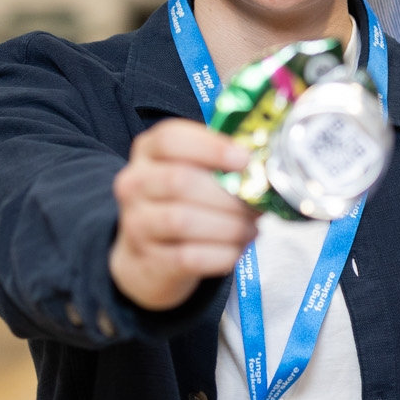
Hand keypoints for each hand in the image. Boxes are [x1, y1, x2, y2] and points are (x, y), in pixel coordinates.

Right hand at [109, 119, 259, 312]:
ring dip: (229, 225)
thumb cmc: (180, 205)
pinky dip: (222, 253)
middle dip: (228, 194)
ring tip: (250, 228)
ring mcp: (136, 224)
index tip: (245, 160)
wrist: (147, 259)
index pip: (170, 139)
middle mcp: (134, 184)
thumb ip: (220, 163)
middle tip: (257, 204)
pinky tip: (236, 248)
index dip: (211, 147)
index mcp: (148, 152)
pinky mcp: (148, 261)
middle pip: (180, 180)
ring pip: (183, 221)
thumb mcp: (191, 173)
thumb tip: (265, 167)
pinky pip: (190, 257)